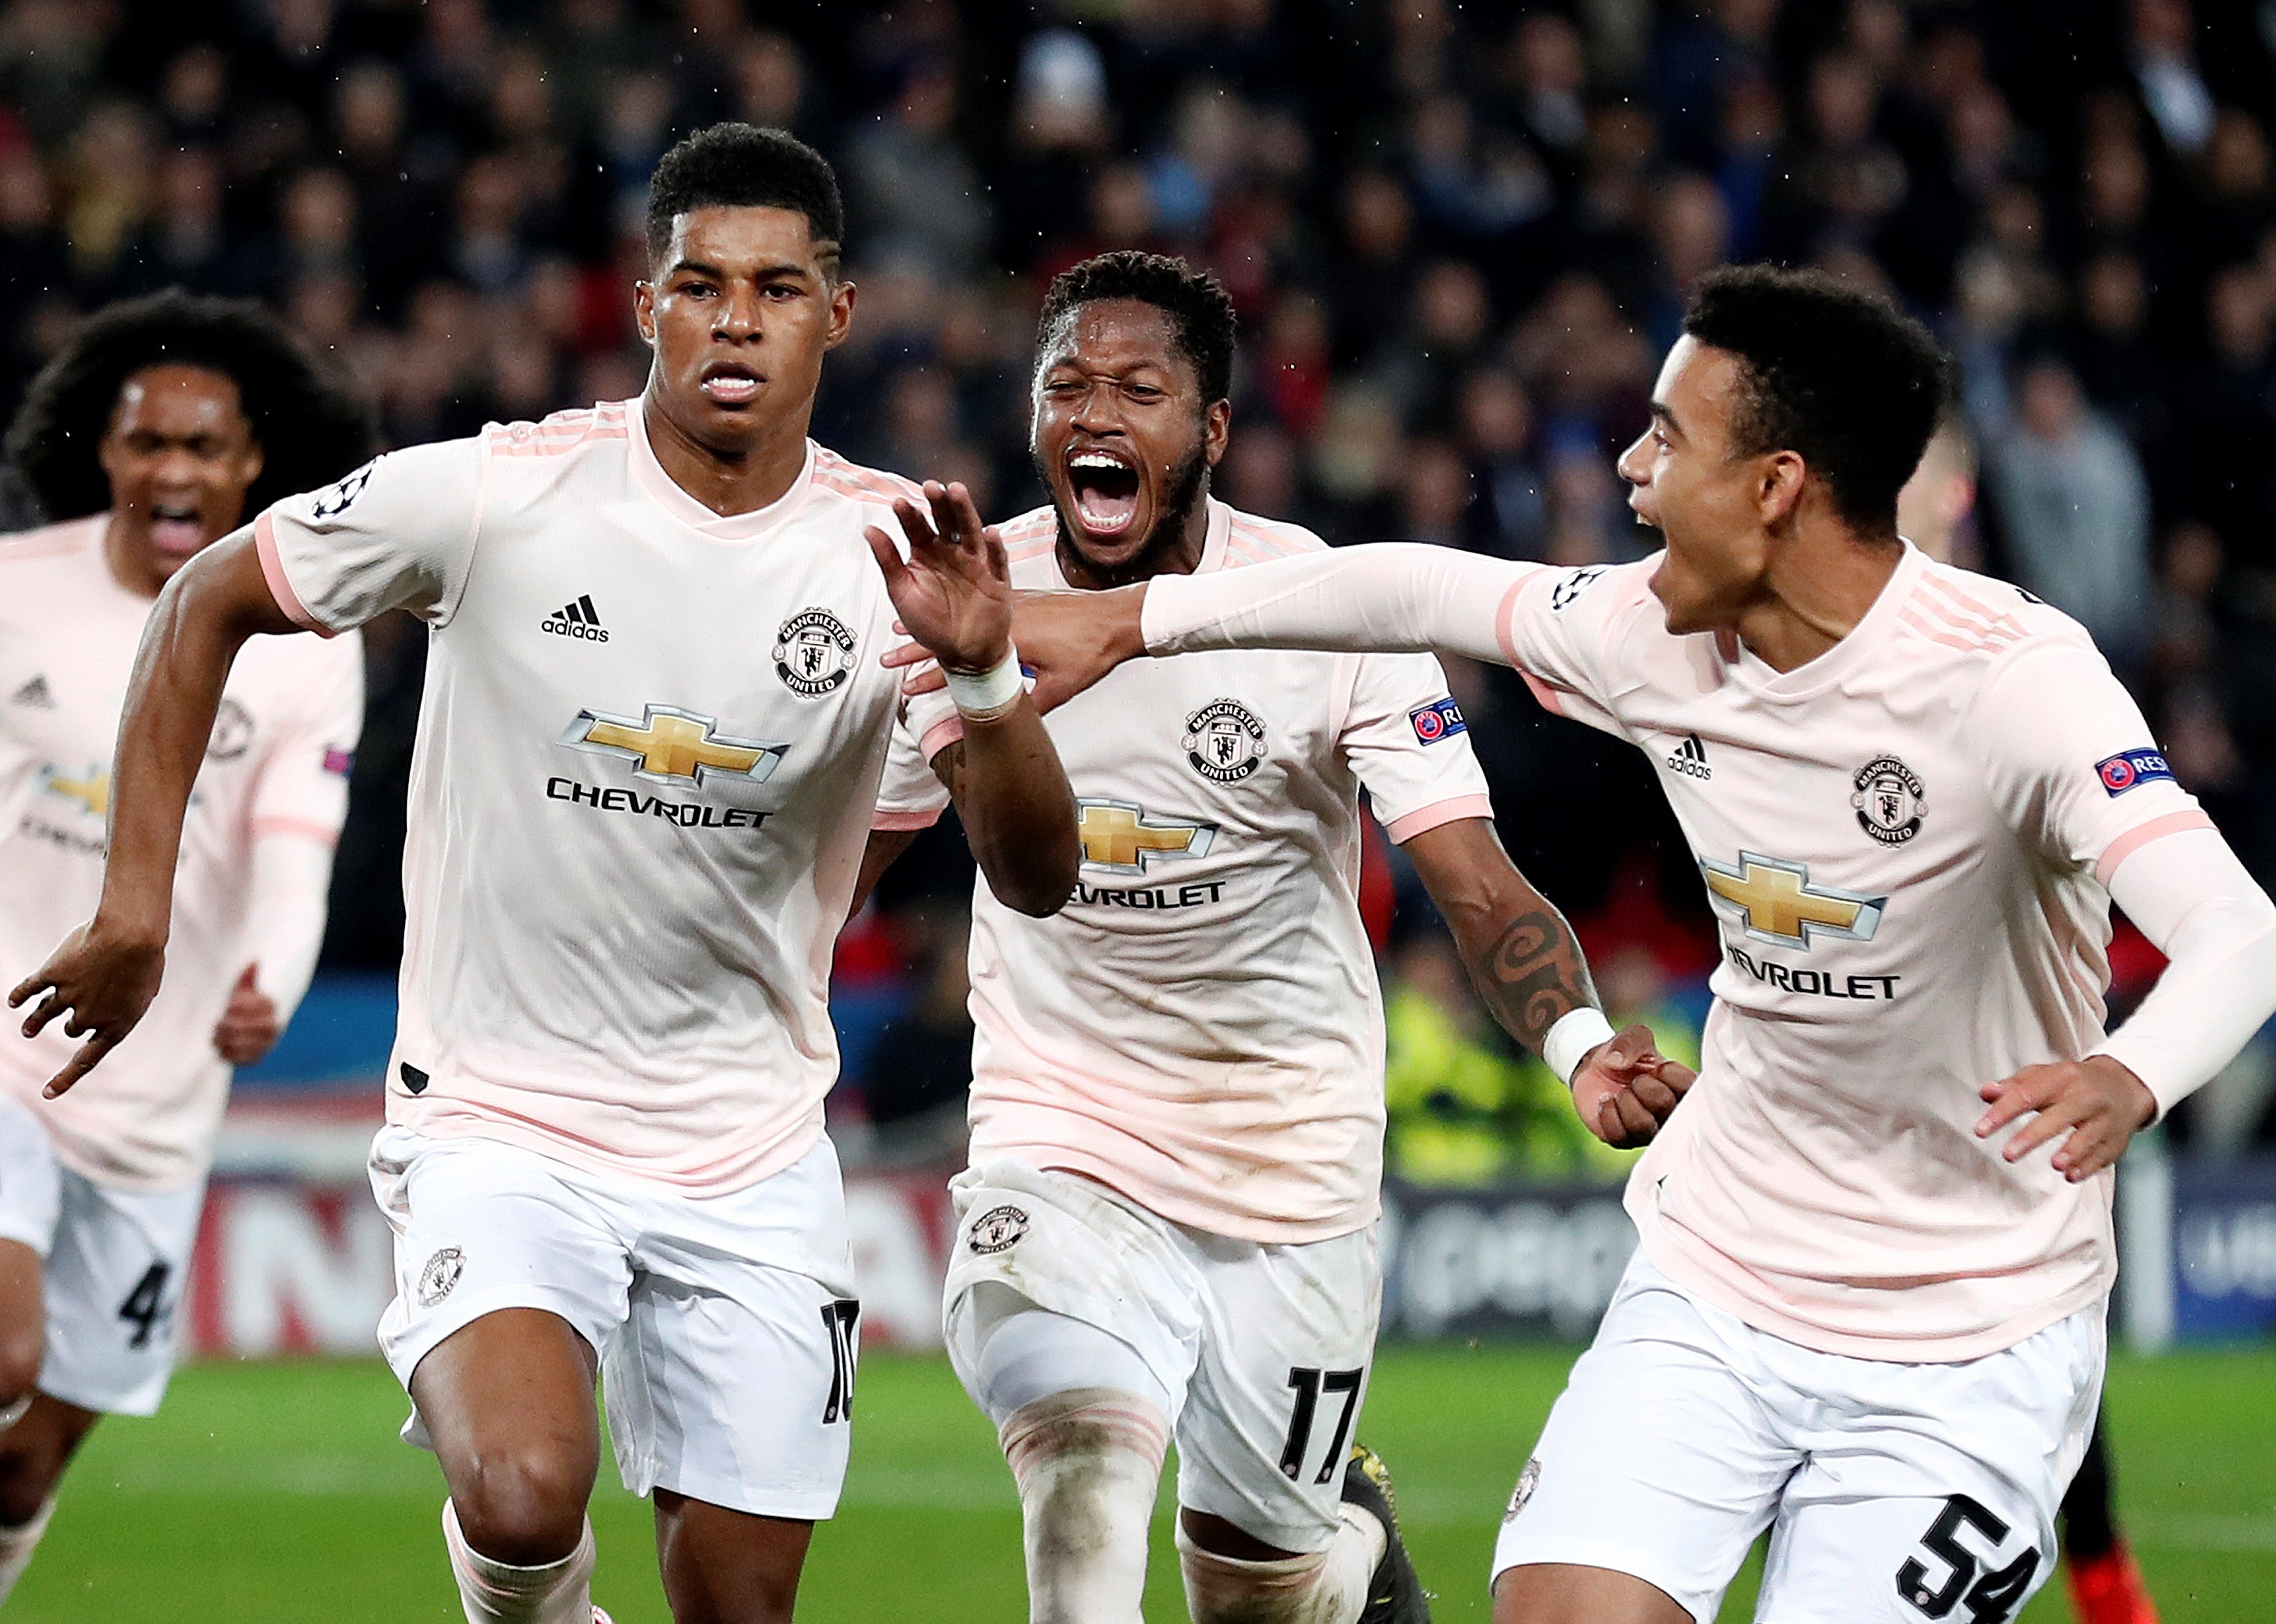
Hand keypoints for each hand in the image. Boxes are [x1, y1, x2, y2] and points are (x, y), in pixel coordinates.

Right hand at [8, 918, 165, 1096]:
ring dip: (34, 1023)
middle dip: (73, 1024)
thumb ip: (125, 1004)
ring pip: (44, 1015)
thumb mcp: (144, 990)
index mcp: (116, 1026)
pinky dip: (20, 995)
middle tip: (71, 1022)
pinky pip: (30, 988)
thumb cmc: (146, 961)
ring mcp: (68, 996)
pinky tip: (14, 1001)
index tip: (47, 1093)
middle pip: (73, 1029)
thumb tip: (113, 1008)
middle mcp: (88, 1017)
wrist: (131, 936)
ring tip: (27, 1030)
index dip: (66, 1078)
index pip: (86, 1060)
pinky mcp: (53, 974)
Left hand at [213, 964, 282, 1065]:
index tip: (228, 1005)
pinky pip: (243, 1059)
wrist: (245, 1026)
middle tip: (218, 1022)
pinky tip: (220, 1045)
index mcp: (271, 1005)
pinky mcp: (257, 1058)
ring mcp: (267, 1044)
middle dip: (232, 1025)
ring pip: (247, 1043)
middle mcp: (274, 1025)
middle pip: (253, 1026)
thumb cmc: (240, 1003)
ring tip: (216, 1034)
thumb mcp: (243, 988)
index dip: (243, 1005)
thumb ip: (247, 977)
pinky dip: (229, 1053)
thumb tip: (254, 962)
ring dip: (228, 1039)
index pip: (261, 1005)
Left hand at [865, 481, 1011, 673]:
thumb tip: (869, 529)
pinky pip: (997, 561)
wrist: (962, 654)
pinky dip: (995, 547)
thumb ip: (888, 560)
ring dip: (965, 511)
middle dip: (939, 503)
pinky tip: (990, 533)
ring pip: (971, 532)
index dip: (908, 515)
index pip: (917, 527)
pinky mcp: (996, 580)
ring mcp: (975, 563)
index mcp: (926, 552)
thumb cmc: (931, 623)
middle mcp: (951, 552)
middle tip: (931, 487)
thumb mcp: (902, 592)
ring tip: (957, 492)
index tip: (899, 504)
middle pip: (946, 521)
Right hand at [885, 585, 1145, 715]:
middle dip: (917, 648)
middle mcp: (1003, 616)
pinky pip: (979, 603)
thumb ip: (1026, 706)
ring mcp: (1012, 604)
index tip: (905, 685)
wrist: (1118, 619)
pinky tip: (948, 613)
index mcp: (1008, 638)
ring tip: (903, 630)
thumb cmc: (1091, 653)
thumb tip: (998, 730)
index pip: (957, 660)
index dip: (928, 674)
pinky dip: (958, 609)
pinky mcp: (1022, 598)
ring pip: (960, 615)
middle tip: (888, 659)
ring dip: (934, 626)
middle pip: (950, 634)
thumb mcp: (1059, 688)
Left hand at [1570, 1023, 1693, 1148]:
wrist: (1596, 1069)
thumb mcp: (1633, 1037)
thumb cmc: (1626, 1055)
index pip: (1693, 1091)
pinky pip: (1619, 1135)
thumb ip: (1632, 1041)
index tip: (1659, 1067)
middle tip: (1636, 1080)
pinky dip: (1607, 1113)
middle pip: (1666, 1108)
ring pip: (1643, 1126)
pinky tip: (1607, 1101)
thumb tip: (1617, 1062)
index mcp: (1683, 1089)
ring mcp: (1649, 1130)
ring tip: (1621, 1092)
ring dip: (1626, 1102)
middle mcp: (1670, 1114)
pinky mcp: (1625, 1140)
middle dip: (1645, 1087)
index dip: (1673, 1076)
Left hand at [1975, 1056, 2155, 1180]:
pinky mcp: (2115, 1140)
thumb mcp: (2045, 1075)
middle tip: (2008, 1154)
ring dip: (2072, 1152)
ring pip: (2088, 1137)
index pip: (2027, 1095)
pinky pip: (2102, 1155)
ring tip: (2055, 1165)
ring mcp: (2103, 1120)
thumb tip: (1986, 1093)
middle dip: (2032, 1136)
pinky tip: (2071, 1175)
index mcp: (2062, 1078)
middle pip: (2058, 1117)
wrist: (2124, 1085)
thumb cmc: (2076, 1082)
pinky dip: (2088, 1166)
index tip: (1981, 1130)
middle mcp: (2085, 1098)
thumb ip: (2014, 1085)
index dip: (2002, 1113)